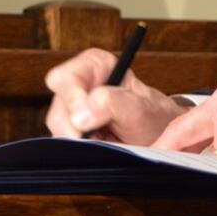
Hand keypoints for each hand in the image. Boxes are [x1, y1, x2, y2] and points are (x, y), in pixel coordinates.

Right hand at [43, 47, 188, 144]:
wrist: (159, 135)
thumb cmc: (152, 114)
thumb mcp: (139, 107)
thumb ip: (112, 103)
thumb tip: (81, 115)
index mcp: (93, 65)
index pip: (63, 78)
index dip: (71, 100)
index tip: (85, 120)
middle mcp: (79, 84)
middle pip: (57, 109)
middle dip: (75, 129)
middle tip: (96, 139)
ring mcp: (73, 109)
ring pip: (58, 130)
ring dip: (80, 142)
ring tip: (105, 141)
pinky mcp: (72, 130)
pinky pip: (64, 143)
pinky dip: (81, 150)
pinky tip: (100, 147)